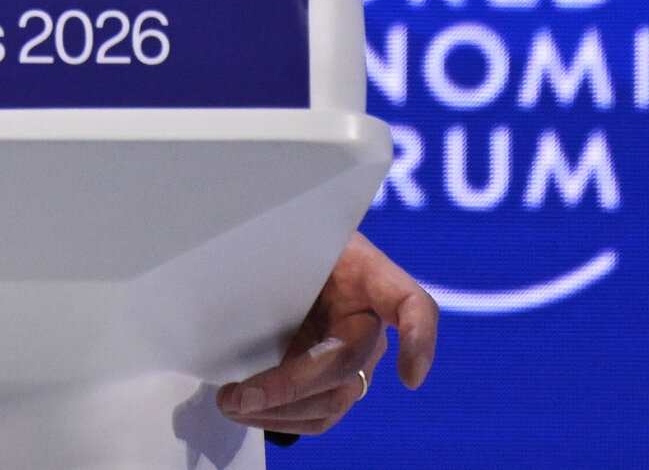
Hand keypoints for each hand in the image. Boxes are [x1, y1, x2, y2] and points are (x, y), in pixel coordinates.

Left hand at [214, 230, 438, 438]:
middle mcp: (369, 324)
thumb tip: (238, 259)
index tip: (409, 377)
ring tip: (231, 404)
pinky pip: (318, 414)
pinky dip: (280, 417)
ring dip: (279, 410)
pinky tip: (248, 410)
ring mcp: (354, 359)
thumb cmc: (288, 236)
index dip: (418, 340)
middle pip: (347, 364)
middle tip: (237, 395)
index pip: (411, 305)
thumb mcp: (288, 230)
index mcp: (367, 276)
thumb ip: (280, 245)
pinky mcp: (330, 381)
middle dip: (291, 385)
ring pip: (333, 400)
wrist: (283, 252)